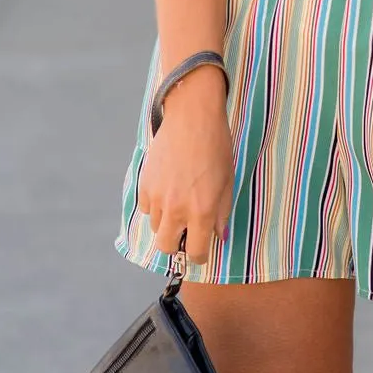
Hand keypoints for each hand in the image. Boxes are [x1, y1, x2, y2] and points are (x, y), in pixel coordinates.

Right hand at [137, 70, 233, 264]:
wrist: (192, 117)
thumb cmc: (216, 147)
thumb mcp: (228, 181)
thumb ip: (222, 212)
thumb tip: (218, 236)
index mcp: (202, 211)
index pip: (196, 252)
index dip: (200, 255)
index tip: (201, 248)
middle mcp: (177, 208)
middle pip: (167, 248)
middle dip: (176, 245)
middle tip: (185, 231)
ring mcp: (158, 196)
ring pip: (155, 227)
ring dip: (166, 222)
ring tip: (179, 201)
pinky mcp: (144, 183)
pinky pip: (146, 208)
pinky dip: (155, 205)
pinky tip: (167, 187)